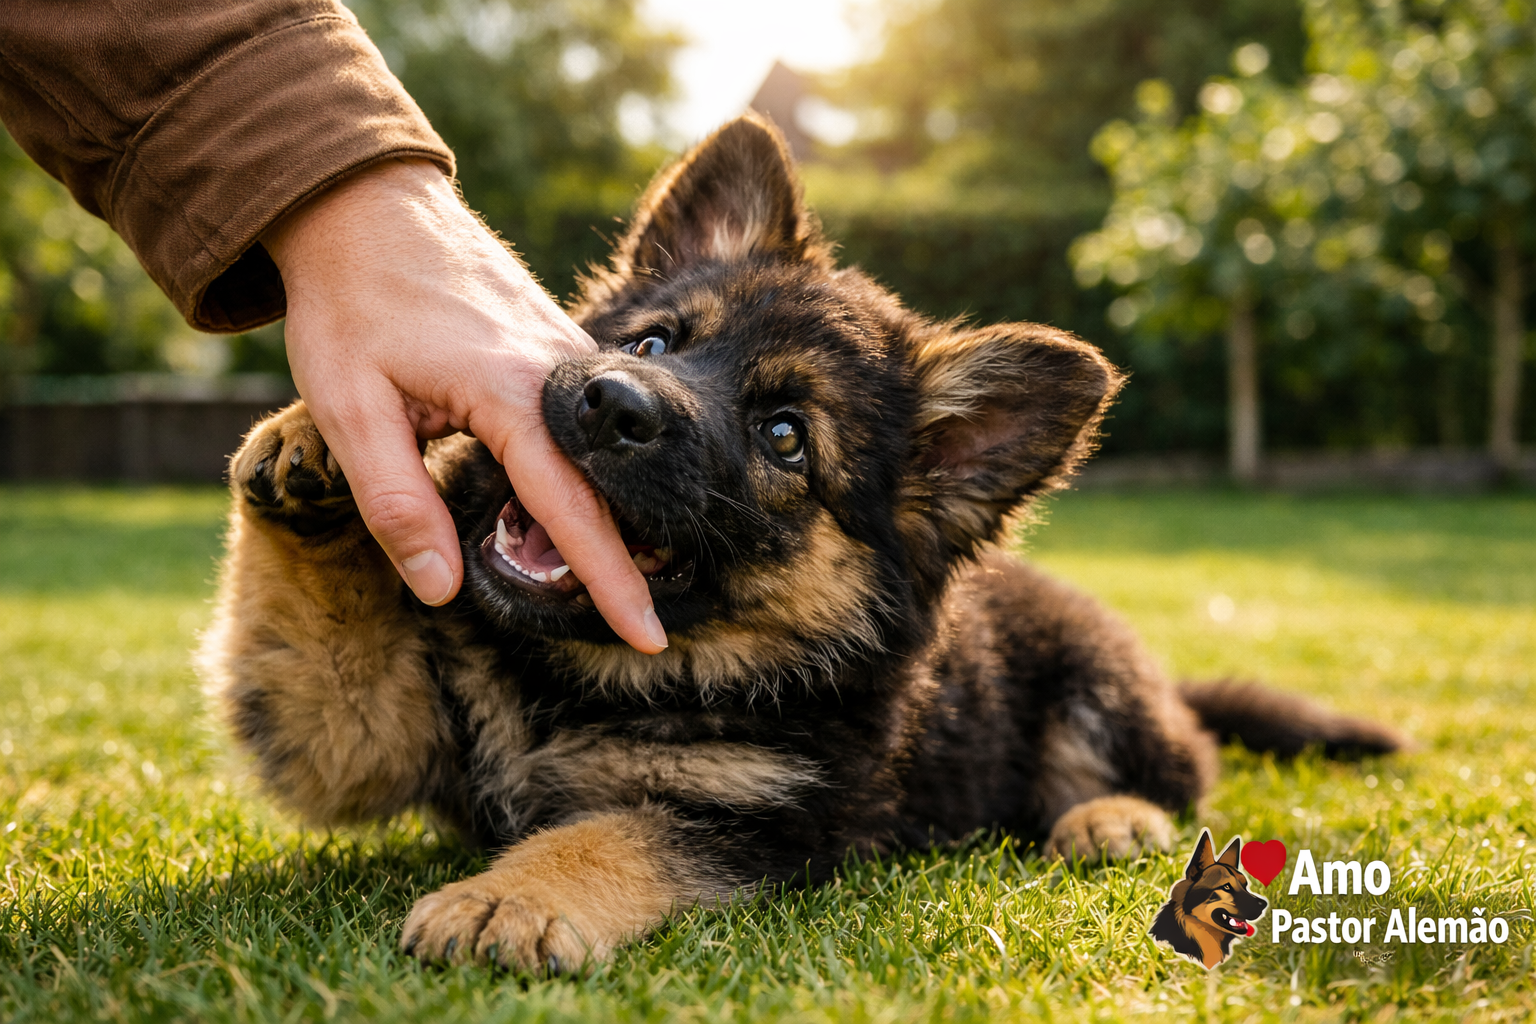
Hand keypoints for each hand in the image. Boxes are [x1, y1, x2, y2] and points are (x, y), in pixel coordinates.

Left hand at [261, 158, 666, 652]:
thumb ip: (396, 503)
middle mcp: (560, 374)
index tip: (646, 637)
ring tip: (610, 583)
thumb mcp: (348, 408)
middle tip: (640, 631)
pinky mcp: (561, 348)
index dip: (609, 581)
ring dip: (607, 521)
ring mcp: (569, 356)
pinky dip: (587, 476)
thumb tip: (440, 589)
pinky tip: (572, 508)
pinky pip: (586, 428)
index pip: (575, 510)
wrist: (368, 204)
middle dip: (624, 565)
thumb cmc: (350, 302)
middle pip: (607, 492)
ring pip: (602, 460)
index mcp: (514, 393)